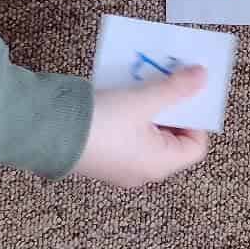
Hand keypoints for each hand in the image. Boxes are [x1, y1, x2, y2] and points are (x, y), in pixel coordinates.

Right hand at [72, 68, 209, 188]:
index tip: (186, 94)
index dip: (196, 119)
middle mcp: (141, 172)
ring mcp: (118, 167)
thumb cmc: (101, 122)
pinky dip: (129, 117)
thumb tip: (203, 76)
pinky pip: (125, 137)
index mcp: (159, 164)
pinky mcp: (99, 158)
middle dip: (171, 110)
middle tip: (166, 84)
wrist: (46, 133)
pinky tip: (121, 95)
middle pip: (171, 141)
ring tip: (144, 86)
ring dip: (149, 110)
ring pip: (146, 137)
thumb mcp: (144, 101)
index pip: (195, 147)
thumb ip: (176, 88)